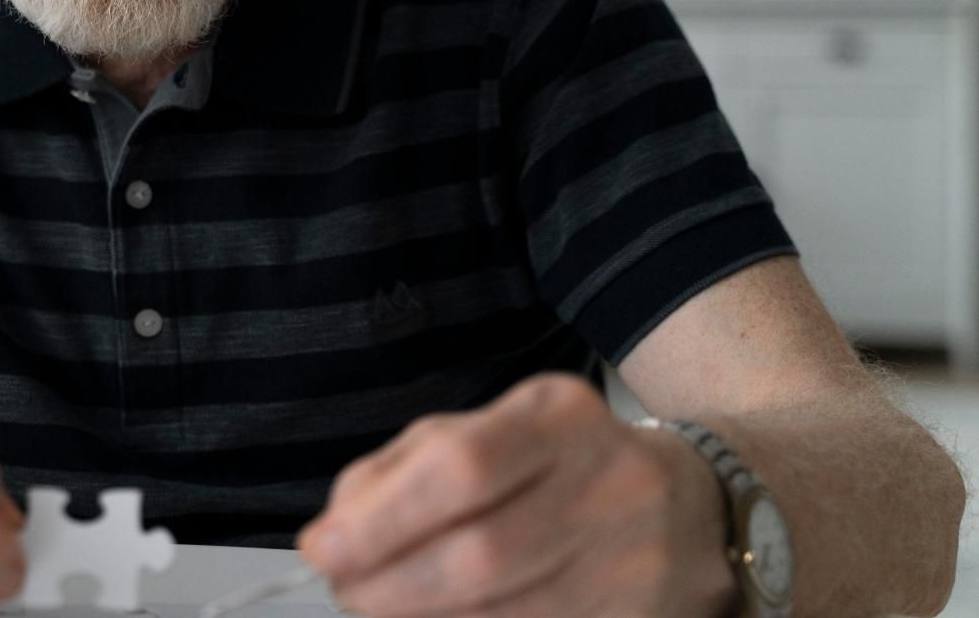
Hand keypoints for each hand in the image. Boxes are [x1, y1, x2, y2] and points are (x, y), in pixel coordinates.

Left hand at [297, 374, 737, 616]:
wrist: (695, 505)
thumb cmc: (559, 463)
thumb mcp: (486, 431)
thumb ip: (402, 469)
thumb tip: (335, 530)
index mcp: (558, 418)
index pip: (463, 466)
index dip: (383, 517)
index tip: (321, 548)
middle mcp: (609, 484)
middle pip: (482, 553)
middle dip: (391, 584)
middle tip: (344, 592)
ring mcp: (635, 561)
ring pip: (507, 611)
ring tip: (378, 606)